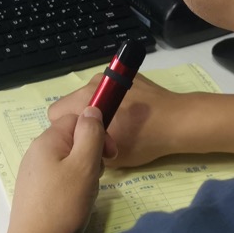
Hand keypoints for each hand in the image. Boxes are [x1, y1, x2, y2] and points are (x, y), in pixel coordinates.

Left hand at [4, 107, 111, 232]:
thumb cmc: (62, 205)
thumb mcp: (85, 166)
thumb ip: (91, 134)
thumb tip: (91, 109)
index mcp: (46, 141)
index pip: (77, 119)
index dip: (97, 131)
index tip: (111, 155)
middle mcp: (36, 153)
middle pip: (72, 140)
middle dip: (91, 154)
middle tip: (98, 177)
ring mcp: (33, 174)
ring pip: (67, 161)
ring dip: (84, 172)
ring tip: (86, 194)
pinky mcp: (34, 193)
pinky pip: (59, 178)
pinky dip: (72, 187)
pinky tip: (75, 204)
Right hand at [49, 75, 183, 167]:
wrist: (178, 121)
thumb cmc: (143, 140)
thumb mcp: (109, 157)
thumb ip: (86, 148)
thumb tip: (79, 145)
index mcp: (85, 99)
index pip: (55, 113)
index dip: (66, 131)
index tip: (82, 142)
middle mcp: (94, 82)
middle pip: (72, 103)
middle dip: (81, 120)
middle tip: (100, 137)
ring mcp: (111, 76)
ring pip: (91, 97)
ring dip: (97, 110)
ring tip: (118, 125)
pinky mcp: (127, 75)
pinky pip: (108, 90)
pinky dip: (113, 101)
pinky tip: (130, 114)